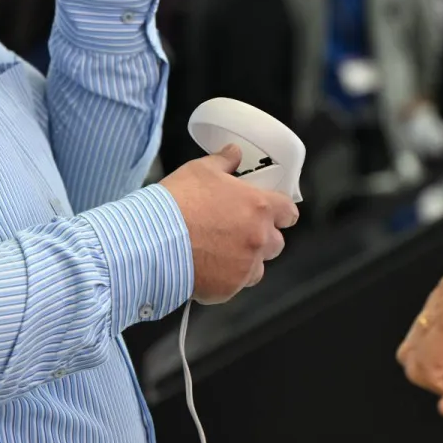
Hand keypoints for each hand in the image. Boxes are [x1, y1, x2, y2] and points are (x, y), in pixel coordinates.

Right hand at [160, 146, 299, 303]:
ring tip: (219, 254)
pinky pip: (235, 285)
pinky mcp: (229, 289)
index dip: (281, 212)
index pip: (289, 212)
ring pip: (257, 268)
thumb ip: (224, 161)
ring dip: (245, 261)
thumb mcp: (200, 170)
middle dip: (261, 238)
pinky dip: (225, 279)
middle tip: (237, 232)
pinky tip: (205, 268)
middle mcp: (259, 239)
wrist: (152, 239)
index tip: (273, 213)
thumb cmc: (178, 202)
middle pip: (276, 243)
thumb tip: (234, 153)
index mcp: (259, 207)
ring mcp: (245, 266)